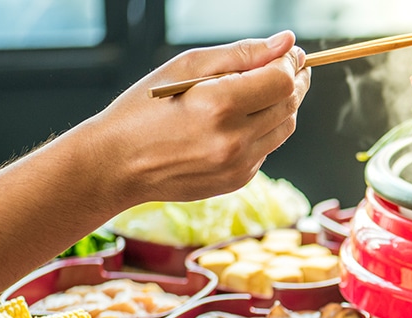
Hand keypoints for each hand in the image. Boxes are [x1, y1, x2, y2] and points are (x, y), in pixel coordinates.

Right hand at [81, 31, 310, 208]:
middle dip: (294, 82)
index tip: (289, 54)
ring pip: (284, 129)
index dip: (290, 64)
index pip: (281, 81)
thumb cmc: (145, 109)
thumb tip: (286, 42)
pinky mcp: (237, 180)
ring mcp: (238, 165)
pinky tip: (240, 121)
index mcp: (219, 105)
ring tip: (264, 90)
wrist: (118, 163)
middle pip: (289, 105)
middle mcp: (233, 140)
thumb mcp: (186, 67)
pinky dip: (263, 131)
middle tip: (288, 66)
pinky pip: (266, 149)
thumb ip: (241, 54)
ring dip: (283, 106)